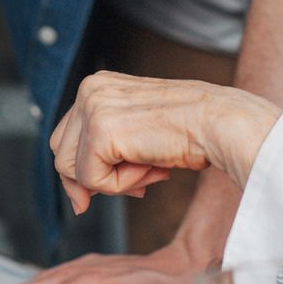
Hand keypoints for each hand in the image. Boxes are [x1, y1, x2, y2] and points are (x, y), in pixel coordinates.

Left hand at [49, 72, 282, 214]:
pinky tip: (151, 168)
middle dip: (95, 178)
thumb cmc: (190, 131)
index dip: (90, 168)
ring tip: (150, 168)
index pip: (66, 139)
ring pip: (72, 171)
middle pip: (60, 155)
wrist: (221, 124)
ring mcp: (93, 107)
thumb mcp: (137, 133)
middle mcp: (90, 89)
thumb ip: (105, 152)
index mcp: (97, 84)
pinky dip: (120, 186)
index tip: (128, 175)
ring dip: (112, 182)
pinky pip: (90, 180)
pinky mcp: (101, 131)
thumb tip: (77, 199)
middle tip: (140, 180)